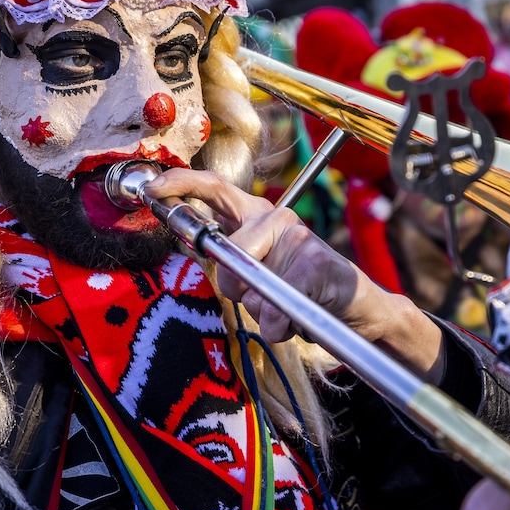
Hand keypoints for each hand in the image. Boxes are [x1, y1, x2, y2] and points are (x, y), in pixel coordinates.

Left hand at [141, 168, 446, 381]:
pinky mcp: (315, 266)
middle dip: (233, 284)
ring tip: (286, 307)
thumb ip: (230, 260)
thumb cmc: (303, 291)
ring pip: (249, 287)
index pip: (214, 187)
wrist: (357, 309)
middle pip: (226, 251)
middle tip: (258, 295)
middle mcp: (276, 219)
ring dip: (261, 312)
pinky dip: (281, 325)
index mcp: (258, 216)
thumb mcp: (260, 273)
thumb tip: (191, 246)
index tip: (151, 189)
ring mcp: (298, 240)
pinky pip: (276, 308)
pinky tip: (297, 320)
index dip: (180, 183)